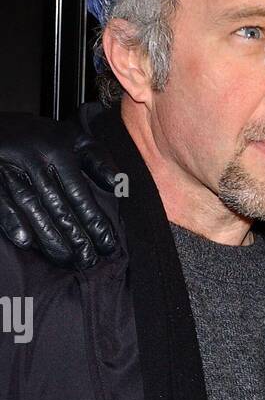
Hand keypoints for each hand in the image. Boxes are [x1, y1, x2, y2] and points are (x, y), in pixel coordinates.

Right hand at [0, 113, 118, 266]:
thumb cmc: (41, 137)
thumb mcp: (73, 139)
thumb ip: (98, 161)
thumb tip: (118, 186)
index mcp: (58, 152)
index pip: (80, 194)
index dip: (95, 222)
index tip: (107, 245)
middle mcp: (35, 160)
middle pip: (58, 206)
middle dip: (76, 237)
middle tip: (89, 261)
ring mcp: (10, 168)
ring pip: (33, 208)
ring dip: (49, 237)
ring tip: (66, 260)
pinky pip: (2, 202)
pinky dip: (12, 222)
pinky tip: (25, 243)